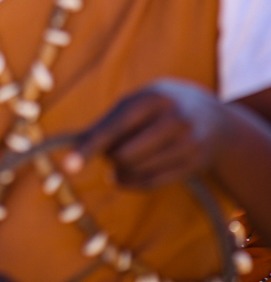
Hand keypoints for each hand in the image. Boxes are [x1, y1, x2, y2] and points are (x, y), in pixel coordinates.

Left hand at [66, 79, 229, 189]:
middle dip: (109, 156)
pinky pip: (151, 183)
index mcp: (153, 98)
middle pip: (124, 154)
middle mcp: (175, 119)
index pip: (115, 126)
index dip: (90, 146)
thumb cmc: (158, 108)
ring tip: (121, 159)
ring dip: (120, 170)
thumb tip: (76, 146)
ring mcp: (189, 143)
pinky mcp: (196, 165)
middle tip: (110, 150)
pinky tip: (121, 177)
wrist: (214, 118)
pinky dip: (130, 183)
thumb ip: (106, 123)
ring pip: (137, 170)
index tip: (68, 165)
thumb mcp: (136, 104)